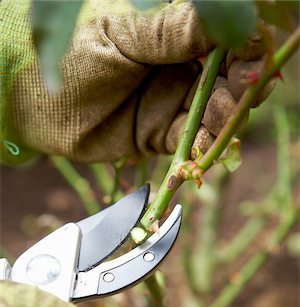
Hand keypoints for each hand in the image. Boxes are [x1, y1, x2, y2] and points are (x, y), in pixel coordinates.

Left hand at [1, 0, 274, 165]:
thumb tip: (228, 22)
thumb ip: (173, 32)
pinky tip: (210, 146)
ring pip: (218, 110)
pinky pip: (195, 140)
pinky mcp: (162, 134)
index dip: (246, 45)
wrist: (39, 103)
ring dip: (228, 115)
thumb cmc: (73, 55)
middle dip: (244, 83)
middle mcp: (181, 67)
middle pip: (231, 76)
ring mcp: (174, 102)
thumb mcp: (123, 36)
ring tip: (222, 116)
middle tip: (245, 87)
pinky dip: (207, 145)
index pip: (224, 37)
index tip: (255, 55)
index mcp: (174, 33)